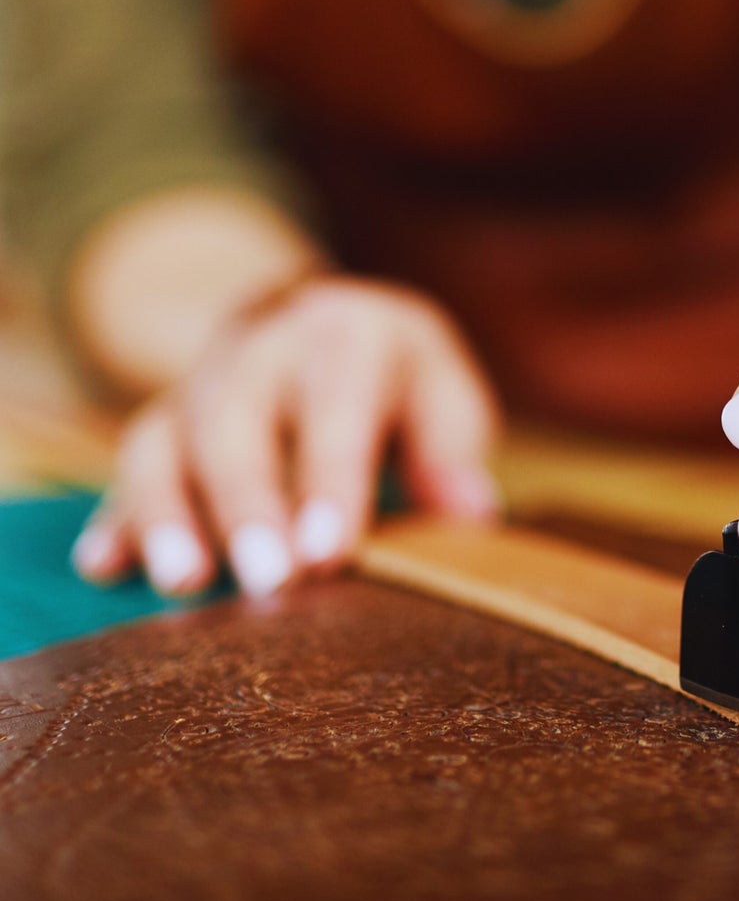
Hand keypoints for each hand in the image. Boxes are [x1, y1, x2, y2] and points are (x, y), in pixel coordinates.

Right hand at [71, 277, 501, 598]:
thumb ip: (451, 451)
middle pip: (238, 416)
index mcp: (347, 333)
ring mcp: (202, 379)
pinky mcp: (163, 418)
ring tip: (184, 583)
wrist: (323, 317)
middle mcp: (263, 346)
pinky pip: (131, 461)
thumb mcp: (443, 393)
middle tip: (269, 583)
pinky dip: (117, 515)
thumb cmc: (400, 379)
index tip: (329, 555)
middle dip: (248, 502)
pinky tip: (104, 567)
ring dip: (168, 511)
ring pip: (166, 435)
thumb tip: (471, 515)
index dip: (331, 478)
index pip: (336, 402)